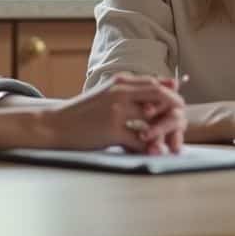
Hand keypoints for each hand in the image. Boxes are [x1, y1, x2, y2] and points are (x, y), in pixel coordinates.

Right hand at [48, 74, 185, 153]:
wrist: (55, 125)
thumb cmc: (85, 112)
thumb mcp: (110, 93)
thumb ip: (137, 89)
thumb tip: (172, 84)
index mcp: (120, 81)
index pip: (157, 85)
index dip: (172, 99)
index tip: (176, 113)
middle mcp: (120, 92)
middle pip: (161, 98)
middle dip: (175, 115)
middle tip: (178, 130)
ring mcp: (116, 111)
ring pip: (154, 120)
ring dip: (165, 134)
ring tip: (169, 145)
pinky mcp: (111, 130)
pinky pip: (140, 141)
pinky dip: (150, 148)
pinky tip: (153, 154)